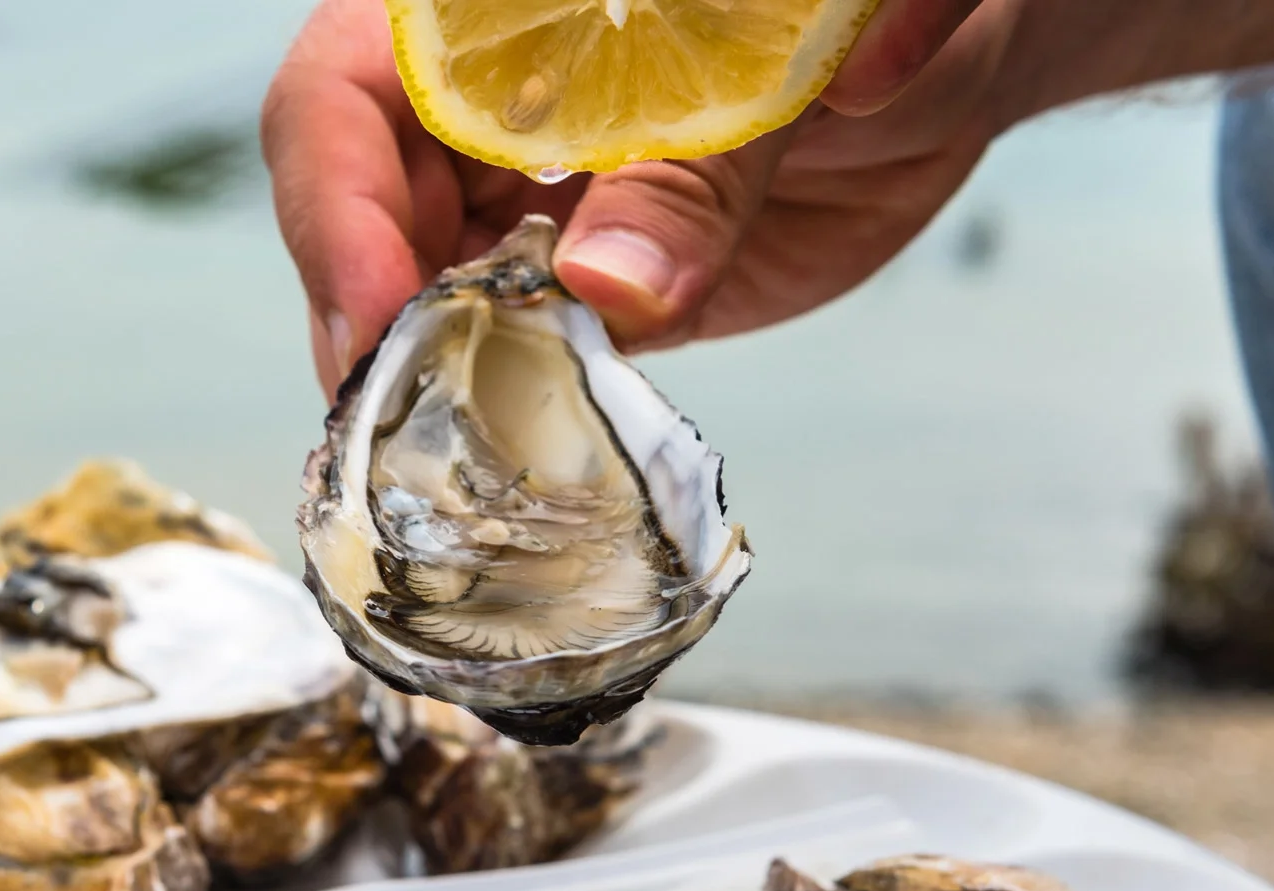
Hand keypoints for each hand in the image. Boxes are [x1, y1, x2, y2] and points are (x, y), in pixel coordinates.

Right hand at [262, 0, 1027, 395]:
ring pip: (418, 297)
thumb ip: (695, 168)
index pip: (343, 95)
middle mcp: (477, 103)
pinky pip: (512, 354)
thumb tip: (609, 287)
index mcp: (484, 16)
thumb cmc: (851, 18)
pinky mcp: (580, 286)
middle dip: (367, 322)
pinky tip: (514, 461)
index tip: (381, 312)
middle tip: (398, 427)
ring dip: (427, 384)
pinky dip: (506, 413)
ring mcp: (519, 199)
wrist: (934, 67)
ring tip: (446, 463)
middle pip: (355, 212)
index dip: (338, 204)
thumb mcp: (776, 67)